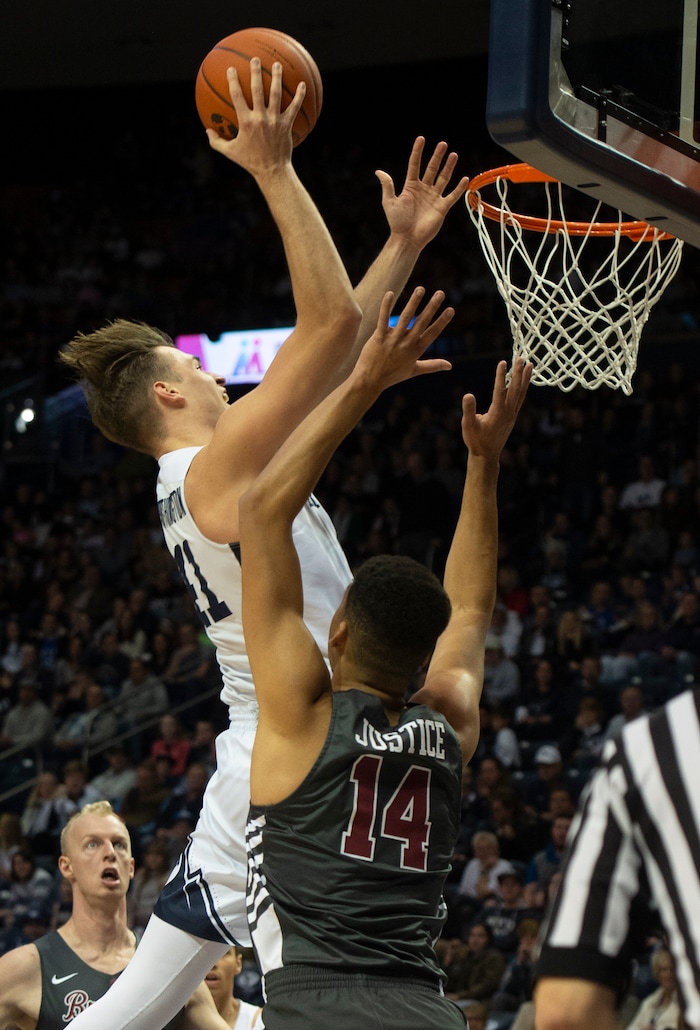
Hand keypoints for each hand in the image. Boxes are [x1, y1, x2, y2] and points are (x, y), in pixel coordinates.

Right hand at [205, 59, 304, 177]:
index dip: (233, 82)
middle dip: (256, 73)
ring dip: (276, 78)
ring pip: (276, 95)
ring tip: (277, 64)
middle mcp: (260, 118)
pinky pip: (294, 108)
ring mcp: (275, 121)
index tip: (231, 69)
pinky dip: (299, 96)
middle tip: (255, 59)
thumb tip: (207, 130)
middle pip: (258, 90)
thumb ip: (216, 141)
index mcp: (245, 122)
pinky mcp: (286, 125)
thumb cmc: (250, 161)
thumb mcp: (230, 152)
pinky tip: (302, 84)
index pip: (237, 97)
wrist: (271, 171)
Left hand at [354, 287, 453, 390]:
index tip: (451, 309)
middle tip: (440, 293)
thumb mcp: (415, 370)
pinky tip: (390, 293)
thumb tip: (450, 366)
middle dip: (432, 307)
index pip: (432, 333)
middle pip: (422, 322)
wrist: (370, 381)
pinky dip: (386, 306)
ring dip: (413, 302)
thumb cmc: (392, 375)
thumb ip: (433, 365)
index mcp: (416, 350)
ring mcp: (393, 340)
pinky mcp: (379, 337)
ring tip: (420, 289)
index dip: (442, 321)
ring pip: (405, 317)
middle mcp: (407, 344)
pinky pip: (383, 319)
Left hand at [375, 137, 468, 250]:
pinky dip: (459, 188)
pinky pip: (452, 196)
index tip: (421, 139)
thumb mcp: (389, 202)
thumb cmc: (397, 222)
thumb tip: (378, 171)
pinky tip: (464, 178)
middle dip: (437, 156)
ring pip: (443, 178)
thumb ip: (387, 186)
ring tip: (453, 154)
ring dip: (448, 167)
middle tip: (443, 144)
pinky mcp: (442, 207)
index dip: (418, 152)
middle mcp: (423, 189)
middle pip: (432, 169)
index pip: (415, 165)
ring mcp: (433, 197)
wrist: (407, 239)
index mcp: (411, 186)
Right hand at [461, 358, 531, 460]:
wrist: (486, 455)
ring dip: (525, 379)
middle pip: (515, 389)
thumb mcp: (468, 425)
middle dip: (519, 373)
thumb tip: (468, 395)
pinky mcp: (512, 417)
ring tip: (530, 365)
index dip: (501, 376)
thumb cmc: (476, 440)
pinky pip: (520, 399)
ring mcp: (512, 415)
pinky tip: (524, 381)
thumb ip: (468, 410)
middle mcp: (508, 412)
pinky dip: (523, 388)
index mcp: (497, 413)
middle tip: (522, 358)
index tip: (503, 362)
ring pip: (521, 393)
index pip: (500, 391)